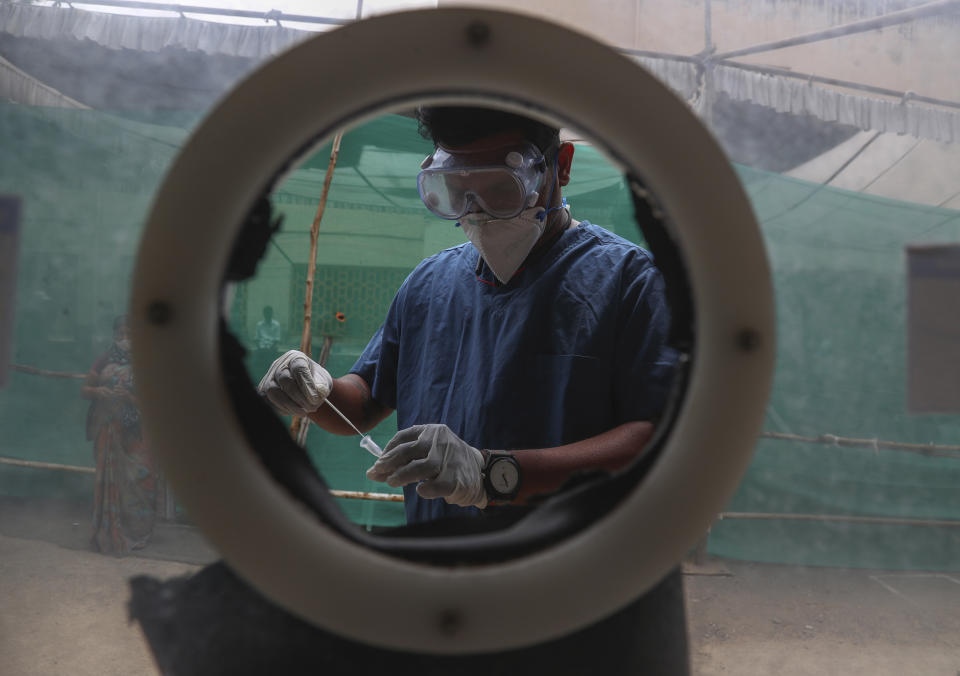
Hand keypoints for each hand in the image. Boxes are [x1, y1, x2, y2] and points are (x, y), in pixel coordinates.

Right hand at [257, 350, 332, 415]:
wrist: (307, 388)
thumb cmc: (315, 382)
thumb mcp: (323, 381)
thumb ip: (321, 386)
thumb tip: (316, 395)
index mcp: (296, 358)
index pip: (298, 368)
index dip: (307, 384)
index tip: (315, 398)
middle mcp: (280, 365)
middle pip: (285, 379)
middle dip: (299, 397)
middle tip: (311, 407)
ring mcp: (269, 378)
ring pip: (273, 391)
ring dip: (289, 405)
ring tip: (303, 412)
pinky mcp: (263, 391)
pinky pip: (267, 401)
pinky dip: (281, 409)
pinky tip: (292, 411)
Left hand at [366, 424, 486, 507]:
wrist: (482, 473)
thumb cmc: (447, 462)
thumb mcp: (429, 451)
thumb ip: (406, 458)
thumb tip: (374, 471)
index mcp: (432, 431)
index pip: (404, 437)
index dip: (387, 451)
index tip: (377, 464)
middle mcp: (441, 441)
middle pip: (409, 451)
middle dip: (389, 463)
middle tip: (377, 474)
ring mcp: (450, 460)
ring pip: (422, 467)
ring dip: (402, 475)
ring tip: (392, 482)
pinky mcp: (457, 479)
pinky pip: (438, 485)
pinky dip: (427, 489)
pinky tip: (420, 491)